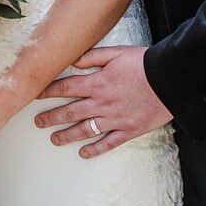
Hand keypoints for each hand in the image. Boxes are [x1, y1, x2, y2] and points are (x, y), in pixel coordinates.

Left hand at [33, 46, 171, 158]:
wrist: (169, 80)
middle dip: (51, 117)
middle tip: (38, 123)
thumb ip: (93, 56)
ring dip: (67, 135)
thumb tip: (74, 60)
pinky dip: (94, 149)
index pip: (66, 88)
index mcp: (97, 83)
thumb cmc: (145, 64)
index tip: (36, 95)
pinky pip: (107, 143)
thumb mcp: (117, 52)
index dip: (48, 91)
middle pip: (70, 112)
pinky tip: (83, 153)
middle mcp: (101, 103)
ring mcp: (114, 119)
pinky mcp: (128, 130)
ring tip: (54, 139)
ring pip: (84, 130)